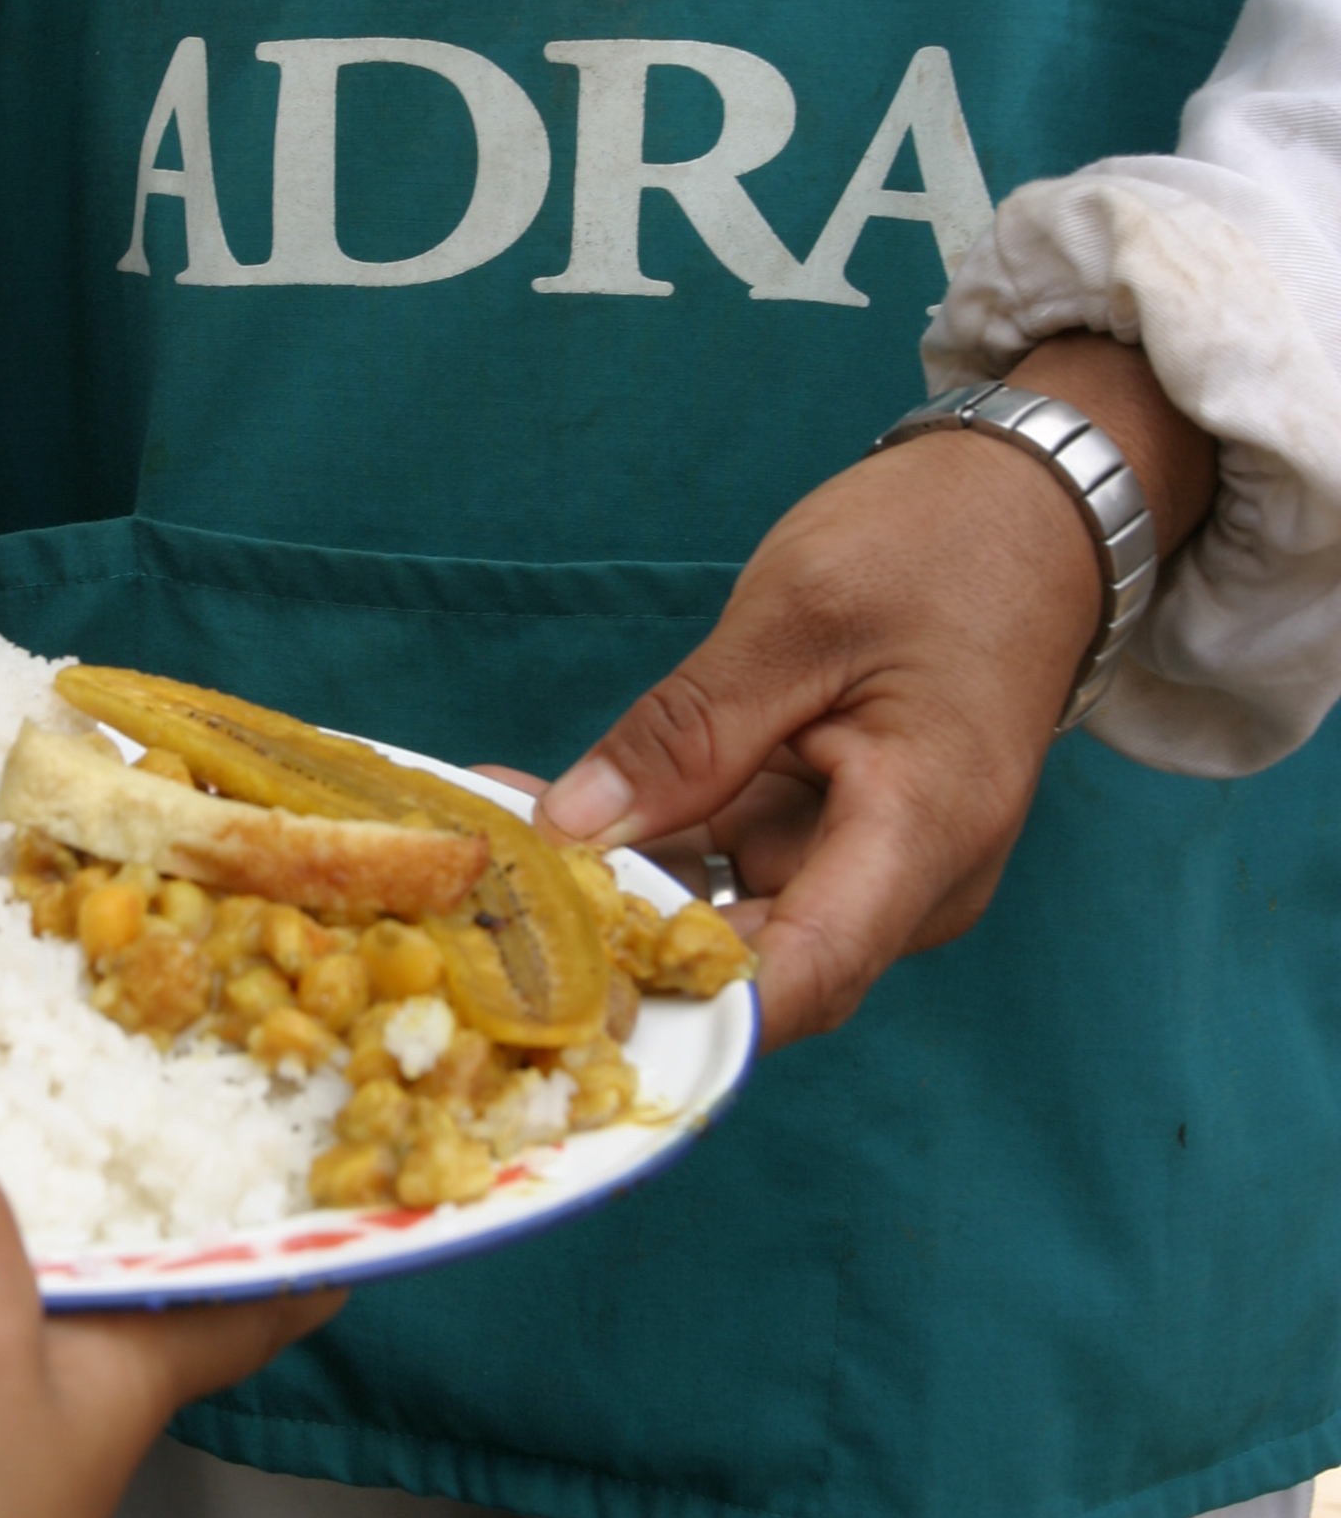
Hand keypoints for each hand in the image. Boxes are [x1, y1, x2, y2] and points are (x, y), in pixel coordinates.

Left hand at [539, 335, 1215, 1049]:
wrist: (1030, 509)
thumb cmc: (939, 544)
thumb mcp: (798, 616)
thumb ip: (688, 732)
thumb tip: (574, 831)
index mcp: (925, 830)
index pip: (804, 975)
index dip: (685, 1007)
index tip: (566, 1008)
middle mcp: (912, 880)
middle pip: (755, 957)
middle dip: (619, 935)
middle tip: (486, 888)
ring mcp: (878, 865)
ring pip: (731, 909)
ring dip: (619, 879)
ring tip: (492, 825)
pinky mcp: (842, 835)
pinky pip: (739, 860)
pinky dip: (657, 839)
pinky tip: (556, 805)